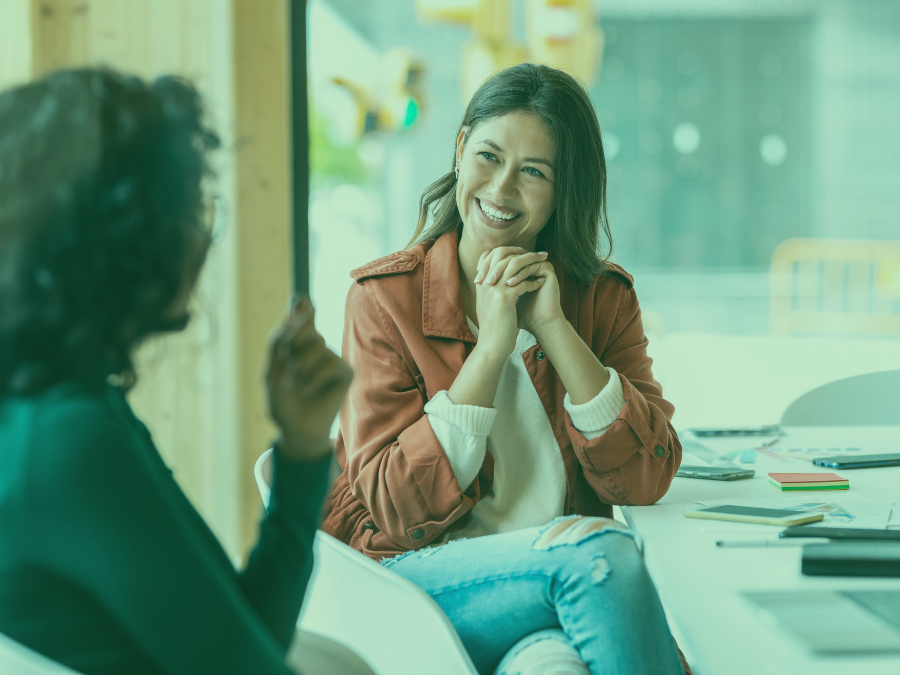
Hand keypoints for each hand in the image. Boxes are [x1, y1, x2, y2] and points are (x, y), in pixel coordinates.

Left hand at [265, 296, 352, 460]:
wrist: (294, 429)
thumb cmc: (282, 399)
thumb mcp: (272, 368)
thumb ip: (280, 337)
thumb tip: (298, 307)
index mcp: (296, 341)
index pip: (302, 311)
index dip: (302, 304)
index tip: (299, 303)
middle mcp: (316, 345)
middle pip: (305, 325)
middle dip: (291, 343)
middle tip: (287, 364)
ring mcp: (332, 357)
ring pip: (317, 344)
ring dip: (299, 367)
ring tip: (296, 385)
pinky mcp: (345, 371)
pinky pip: (330, 362)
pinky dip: (313, 378)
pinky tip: (309, 390)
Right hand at [473, 247, 548, 357]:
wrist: (491, 346)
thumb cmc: (494, 327)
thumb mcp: (488, 304)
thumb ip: (492, 289)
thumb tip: (505, 278)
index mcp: (481, 283)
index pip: (490, 255)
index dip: (508, 250)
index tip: (523, 253)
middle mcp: (485, 283)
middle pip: (502, 254)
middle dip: (522, 252)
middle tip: (538, 253)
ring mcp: (493, 289)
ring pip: (514, 265)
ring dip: (532, 262)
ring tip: (544, 262)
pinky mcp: (504, 298)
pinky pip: (522, 282)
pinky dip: (533, 282)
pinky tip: (541, 283)